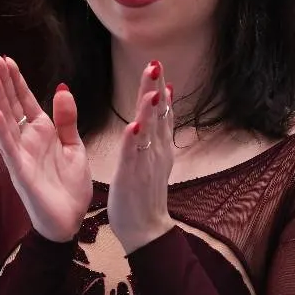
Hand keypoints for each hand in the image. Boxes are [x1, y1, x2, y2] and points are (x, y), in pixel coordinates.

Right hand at [0, 54, 91, 241]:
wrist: (71, 220)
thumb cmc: (70, 186)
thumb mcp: (74, 146)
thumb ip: (66, 119)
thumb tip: (62, 88)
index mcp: (41, 132)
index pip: (24, 99)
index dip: (15, 80)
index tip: (6, 58)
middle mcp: (27, 139)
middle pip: (11, 104)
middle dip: (2, 81)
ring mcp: (20, 154)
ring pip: (5, 120)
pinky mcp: (19, 170)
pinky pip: (9, 146)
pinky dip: (1, 128)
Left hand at [107, 61, 176, 253]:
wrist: (147, 230)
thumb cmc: (145, 194)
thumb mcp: (155, 157)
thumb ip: (158, 131)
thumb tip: (163, 103)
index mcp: (159, 146)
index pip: (162, 112)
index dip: (160, 89)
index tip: (157, 65)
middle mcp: (156, 151)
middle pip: (158, 115)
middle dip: (156, 89)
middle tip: (155, 64)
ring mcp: (145, 163)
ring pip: (148, 131)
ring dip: (149, 109)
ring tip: (151, 88)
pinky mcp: (132, 176)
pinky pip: (133, 155)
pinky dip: (134, 140)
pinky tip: (134, 125)